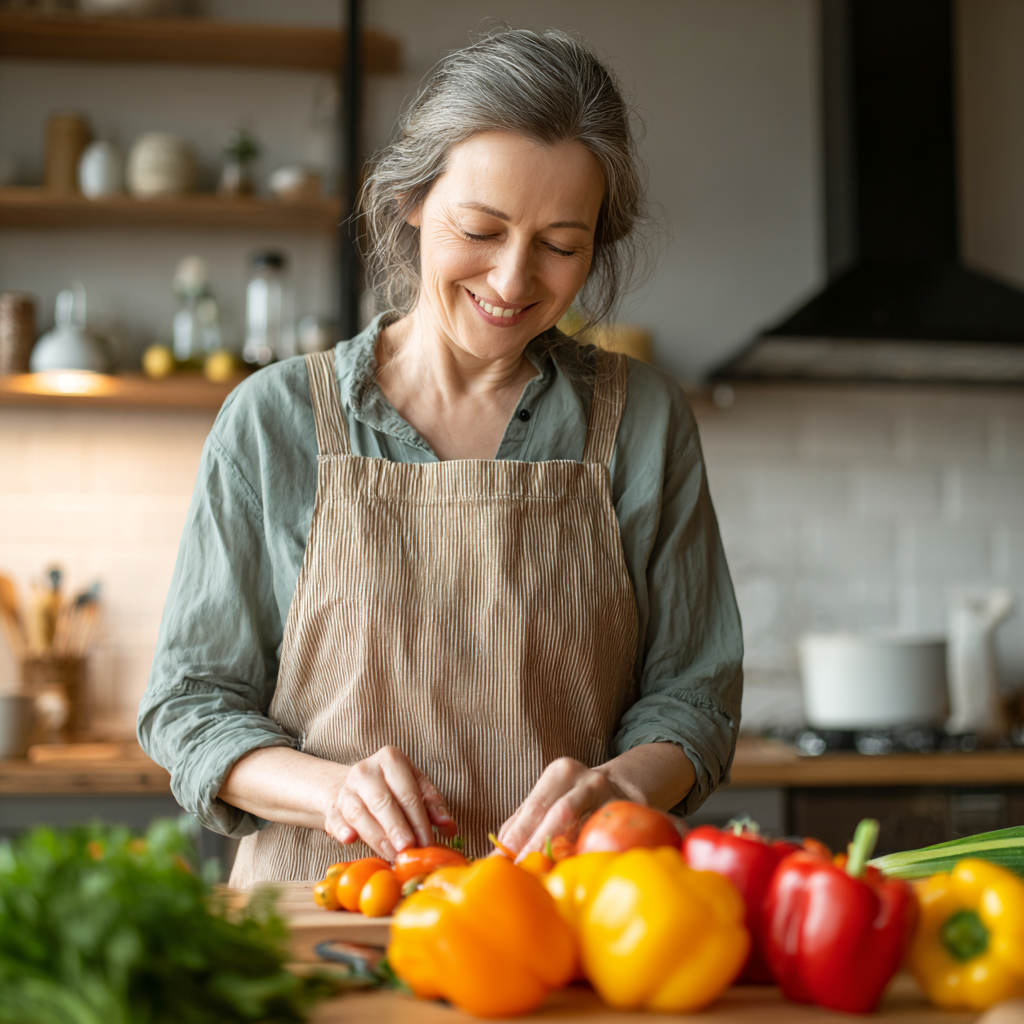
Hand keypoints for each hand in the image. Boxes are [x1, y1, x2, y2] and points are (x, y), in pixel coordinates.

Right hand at [324, 745, 456, 858]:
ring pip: (359, 813)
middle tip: (408, 848)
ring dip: (376, 836)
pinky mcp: (332, 806)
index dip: (418, 819)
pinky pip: (335, 819)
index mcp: (390, 759)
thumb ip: (433, 805)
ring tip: (391, 854)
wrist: (356, 786)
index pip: (407, 793)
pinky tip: (350, 840)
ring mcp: (346, 788)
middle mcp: (366, 770)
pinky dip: (342, 830)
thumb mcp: (417, 787)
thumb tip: (449, 827)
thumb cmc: (394, 788)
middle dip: (396, 828)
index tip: (427, 842)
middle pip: (382, 802)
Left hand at [496, 757, 627, 858]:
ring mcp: (612, 797)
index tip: (500, 859)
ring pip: (588, 826)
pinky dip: (590, 854)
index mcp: (561, 772)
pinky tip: (578, 870)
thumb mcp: (549, 798)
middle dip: (537, 845)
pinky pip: (607, 839)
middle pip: (560, 814)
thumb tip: (498, 851)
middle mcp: (587, 780)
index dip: (517, 835)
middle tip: (521, 871)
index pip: (534, 806)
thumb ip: (523, 821)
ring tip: (545, 873)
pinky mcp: (632, 816)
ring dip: (565, 853)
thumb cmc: (574, 799)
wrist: (621, 787)